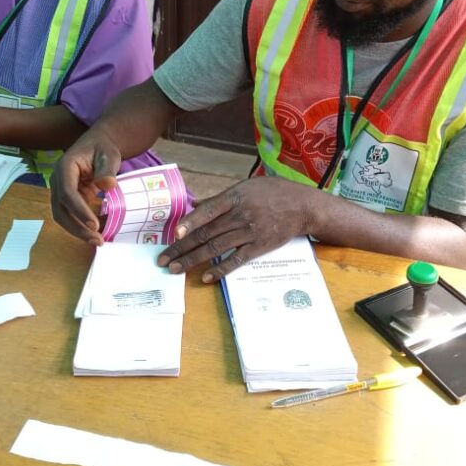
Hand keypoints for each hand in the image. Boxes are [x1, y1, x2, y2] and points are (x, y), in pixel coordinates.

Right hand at [49, 131, 122, 245]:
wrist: (98, 144)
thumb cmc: (102, 148)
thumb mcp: (109, 154)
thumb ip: (107, 169)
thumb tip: (107, 185)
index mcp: (65, 168)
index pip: (67, 193)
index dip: (79, 211)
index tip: (94, 225)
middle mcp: (58, 181)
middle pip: (61, 209)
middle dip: (77, 227)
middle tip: (98, 240)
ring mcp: (60, 191)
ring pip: (62, 216)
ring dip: (77, 231)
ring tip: (98, 241)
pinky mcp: (67, 199)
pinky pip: (70, 215)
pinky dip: (80, 227)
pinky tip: (95, 234)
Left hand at [157, 177, 317, 282]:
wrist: (302, 206)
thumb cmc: (272, 193)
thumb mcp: (245, 187)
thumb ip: (220, 198)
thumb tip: (195, 203)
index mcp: (234, 197)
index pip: (208, 211)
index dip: (190, 222)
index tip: (174, 234)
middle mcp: (240, 215)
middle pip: (206, 233)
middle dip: (182, 247)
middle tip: (163, 259)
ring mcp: (250, 232)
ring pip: (216, 248)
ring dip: (193, 260)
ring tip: (176, 269)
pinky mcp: (259, 247)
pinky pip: (236, 260)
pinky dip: (221, 269)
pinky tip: (206, 277)